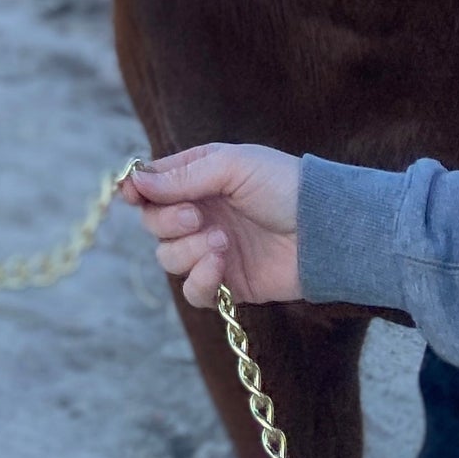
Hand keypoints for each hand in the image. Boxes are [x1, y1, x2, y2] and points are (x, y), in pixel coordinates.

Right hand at [119, 143, 300, 308]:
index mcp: (198, 177)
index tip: (132, 195)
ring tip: (222, 242)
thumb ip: (182, 176)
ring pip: (168, 258)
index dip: (137, 190)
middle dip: (167, 221)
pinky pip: (193, 291)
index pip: (152, 185)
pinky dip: (199, 279)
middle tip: (197, 217)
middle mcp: (200, 213)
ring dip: (187, 250)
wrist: (326, 231)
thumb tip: (136, 182)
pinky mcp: (227, 283)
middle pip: (154, 223)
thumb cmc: (283, 185)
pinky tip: (220, 265)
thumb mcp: (231, 166)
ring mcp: (211, 249)